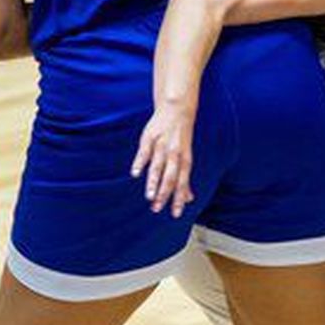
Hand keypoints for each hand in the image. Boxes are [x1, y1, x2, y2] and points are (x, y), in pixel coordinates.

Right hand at [131, 101, 196, 216]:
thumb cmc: (180, 139)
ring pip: (158, 167)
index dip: (179, 198)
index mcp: (185, 160)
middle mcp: (175, 154)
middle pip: (171, 177)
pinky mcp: (149, 138)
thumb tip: (189, 199)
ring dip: (153, 182)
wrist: (177, 110)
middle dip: (164, 194)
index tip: (175, 213)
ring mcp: (162, 146)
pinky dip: (141, 163)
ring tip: (149, 197)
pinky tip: (135, 174)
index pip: (183, 183)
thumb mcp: (186, 157)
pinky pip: (144, 152)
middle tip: (157, 209)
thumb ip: (185, 179)